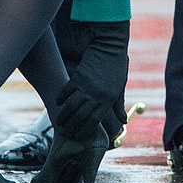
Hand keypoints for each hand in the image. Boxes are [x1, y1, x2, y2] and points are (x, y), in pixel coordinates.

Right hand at [56, 21, 128, 138]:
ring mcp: (86, 86)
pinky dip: (61, 98)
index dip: (85, 131)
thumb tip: (124, 121)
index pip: (93, 121)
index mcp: (107, 100)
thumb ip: (119, 106)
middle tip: (66, 132)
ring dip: (64, 115)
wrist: (110, 47)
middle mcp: (96, 95)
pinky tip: (58, 103)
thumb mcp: (120, 88)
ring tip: (58, 122)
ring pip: (71, 105)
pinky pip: (67, 90)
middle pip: (80, 116)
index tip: (78, 136)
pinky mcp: (78, 76)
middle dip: (72, 126)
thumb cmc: (117, 68)